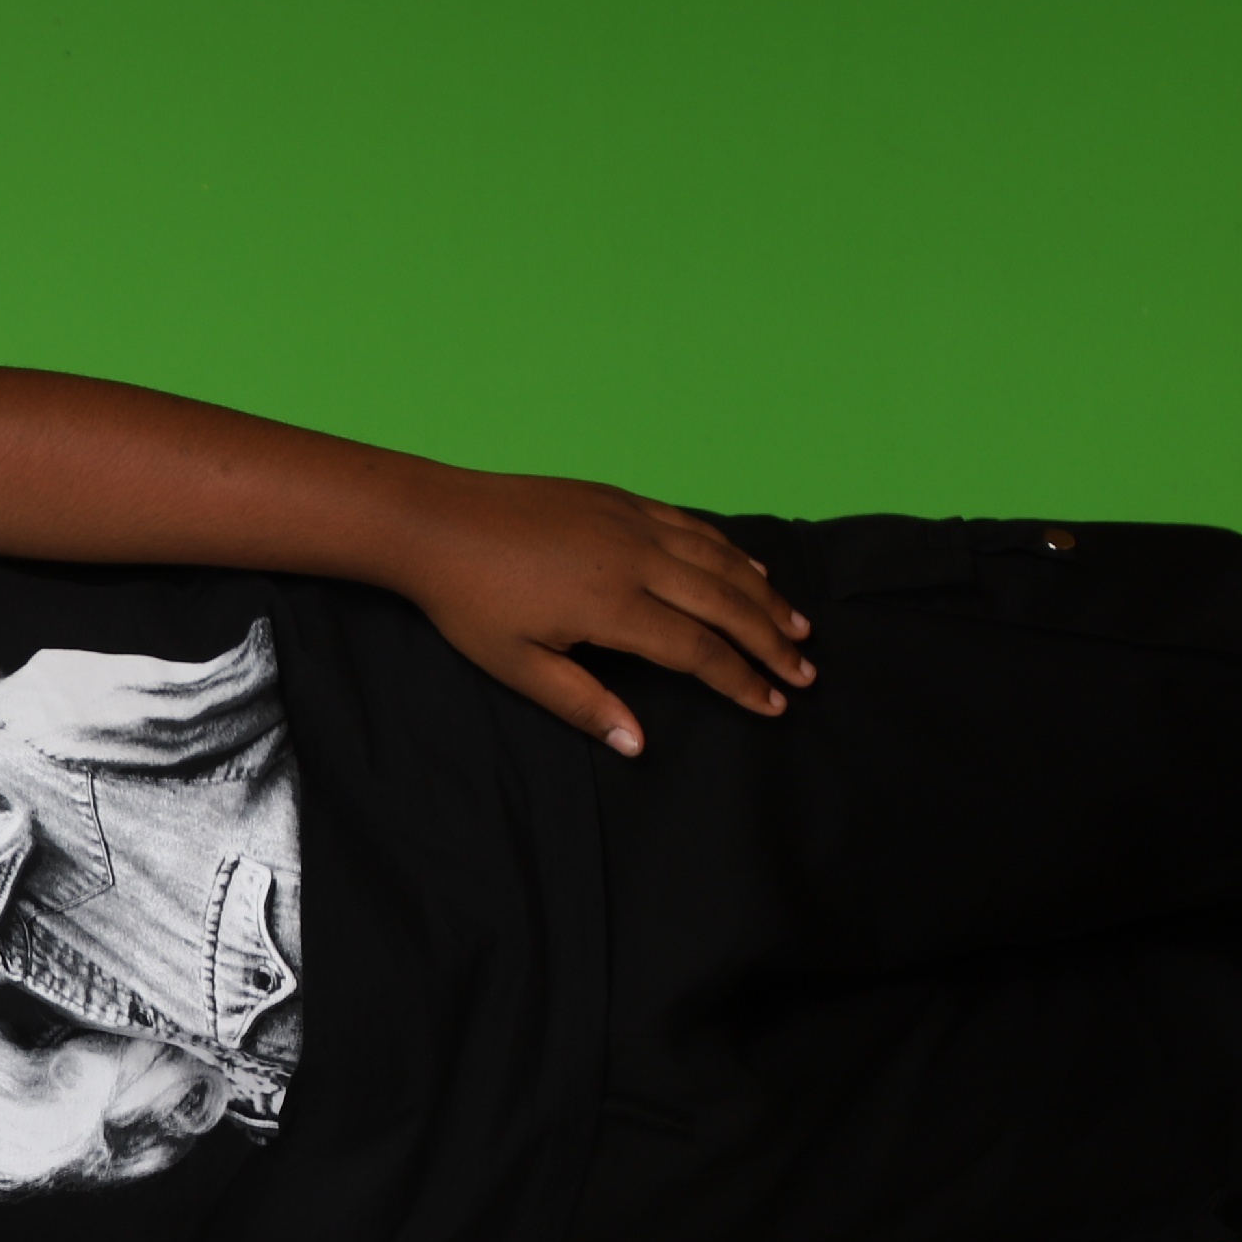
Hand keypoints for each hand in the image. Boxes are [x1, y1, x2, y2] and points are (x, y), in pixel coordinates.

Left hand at [396, 470, 813, 754]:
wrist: (435, 522)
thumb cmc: (468, 602)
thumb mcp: (517, 667)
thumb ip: (582, 704)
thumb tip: (637, 743)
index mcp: (612, 607)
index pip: (697, 651)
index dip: (740, 680)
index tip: (773, 704)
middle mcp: (635, 559)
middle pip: (725, 605)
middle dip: (771, 642)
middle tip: (806, 673)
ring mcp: (630, 522)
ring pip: (719, 561)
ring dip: (764, 595)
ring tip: (798, 626)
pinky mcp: (619, 499)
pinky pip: (692, 527)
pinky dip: (729, 551)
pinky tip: (751, 569)